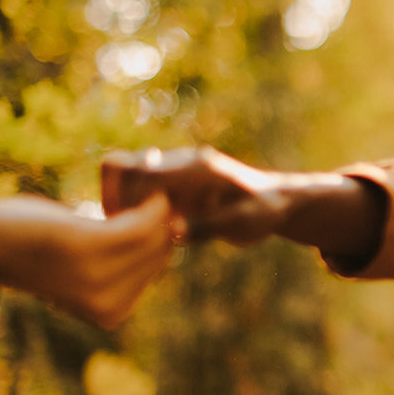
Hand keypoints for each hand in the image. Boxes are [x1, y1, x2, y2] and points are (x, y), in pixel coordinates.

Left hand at [0, 193, 178, 328]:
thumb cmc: (37, 247)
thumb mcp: (88, 262)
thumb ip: (125, 257)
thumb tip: (176, 228)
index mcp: (111, 313)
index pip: (159, 266)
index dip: (161, 234)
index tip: (148, 212)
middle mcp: (106, 305)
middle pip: (162, 251)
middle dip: (162, 222)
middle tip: (143, 200)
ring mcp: (97, 279)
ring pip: (155, 236)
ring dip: (155, 210)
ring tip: (137, 196)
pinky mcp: (87, 247)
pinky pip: (140, 223)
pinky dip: (148, 204)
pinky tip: (142, 194)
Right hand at [101, 147, 384, 261]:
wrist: (276, 199)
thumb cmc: (263, 212)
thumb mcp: (244, 223)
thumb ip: (208, 227)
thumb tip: (170, 231)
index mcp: (198, 169)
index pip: (142, 171)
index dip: (126, 198)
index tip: (131, 227)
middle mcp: (182, 162)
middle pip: (124, 167)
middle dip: (117, 200)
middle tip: (128, 233)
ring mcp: (174, 168)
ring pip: (125, 173)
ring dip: (121, 203)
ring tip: (135, 232)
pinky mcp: (170, 180)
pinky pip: (134, 185)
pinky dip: (130, 207)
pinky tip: (145, 230)